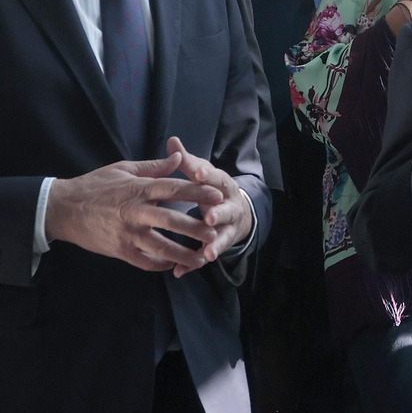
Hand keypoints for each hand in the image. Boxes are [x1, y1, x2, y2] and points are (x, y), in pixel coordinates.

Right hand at [43, 152, 225, 274]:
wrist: (63, 209)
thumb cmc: (94, 186)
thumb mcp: (123, 169)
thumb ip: (153, 167)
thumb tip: (178, 157)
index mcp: (138, 189)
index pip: (174, 189)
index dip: (197, 192)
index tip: (217, 195)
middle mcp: (136, 212)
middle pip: (173, 221)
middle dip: (197, 228)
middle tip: (216, 232)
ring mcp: (128, 234)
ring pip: (162, 247)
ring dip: (184, 254)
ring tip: (202, 257)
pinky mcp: (120, 251)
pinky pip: (145, 262)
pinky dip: (161, 264)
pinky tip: (173, 264)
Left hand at [165, 136, 251, 276]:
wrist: (239, 213)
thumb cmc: (212, 189)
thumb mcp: (203, 173)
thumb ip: (187, 161)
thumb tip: (172, 140)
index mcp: (224, 185)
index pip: (216, 178)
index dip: (207, 176)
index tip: (196, 173)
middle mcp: (230, 207)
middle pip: (226, 210)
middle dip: (218, 214)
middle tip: (209, 217)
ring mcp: (227, 228)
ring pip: (223, 237)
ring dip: (215, 245)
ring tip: (207, 253)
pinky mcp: (218, 245)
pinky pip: (206, 255)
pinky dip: (193, 265)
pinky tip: (180, 272)